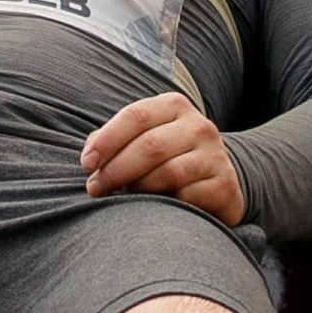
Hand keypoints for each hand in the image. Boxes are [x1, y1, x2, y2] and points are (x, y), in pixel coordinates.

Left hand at [80, 91, 245, 225]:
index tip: (87, 163)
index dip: (107, 140)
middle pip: (150, 146)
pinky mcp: (224, 185)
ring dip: (137, 188)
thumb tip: (90, 154)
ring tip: (124, 195)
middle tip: (96, 188)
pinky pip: (186, 196)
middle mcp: (199, 126)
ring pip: (168, 173)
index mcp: (175, 106)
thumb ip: (115, 140)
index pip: (136, 116)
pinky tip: (155, 206)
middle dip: (116, 169)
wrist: (217, 180)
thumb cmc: (169, 157)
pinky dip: (164, 204)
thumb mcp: (146, 137)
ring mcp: (215, 155)